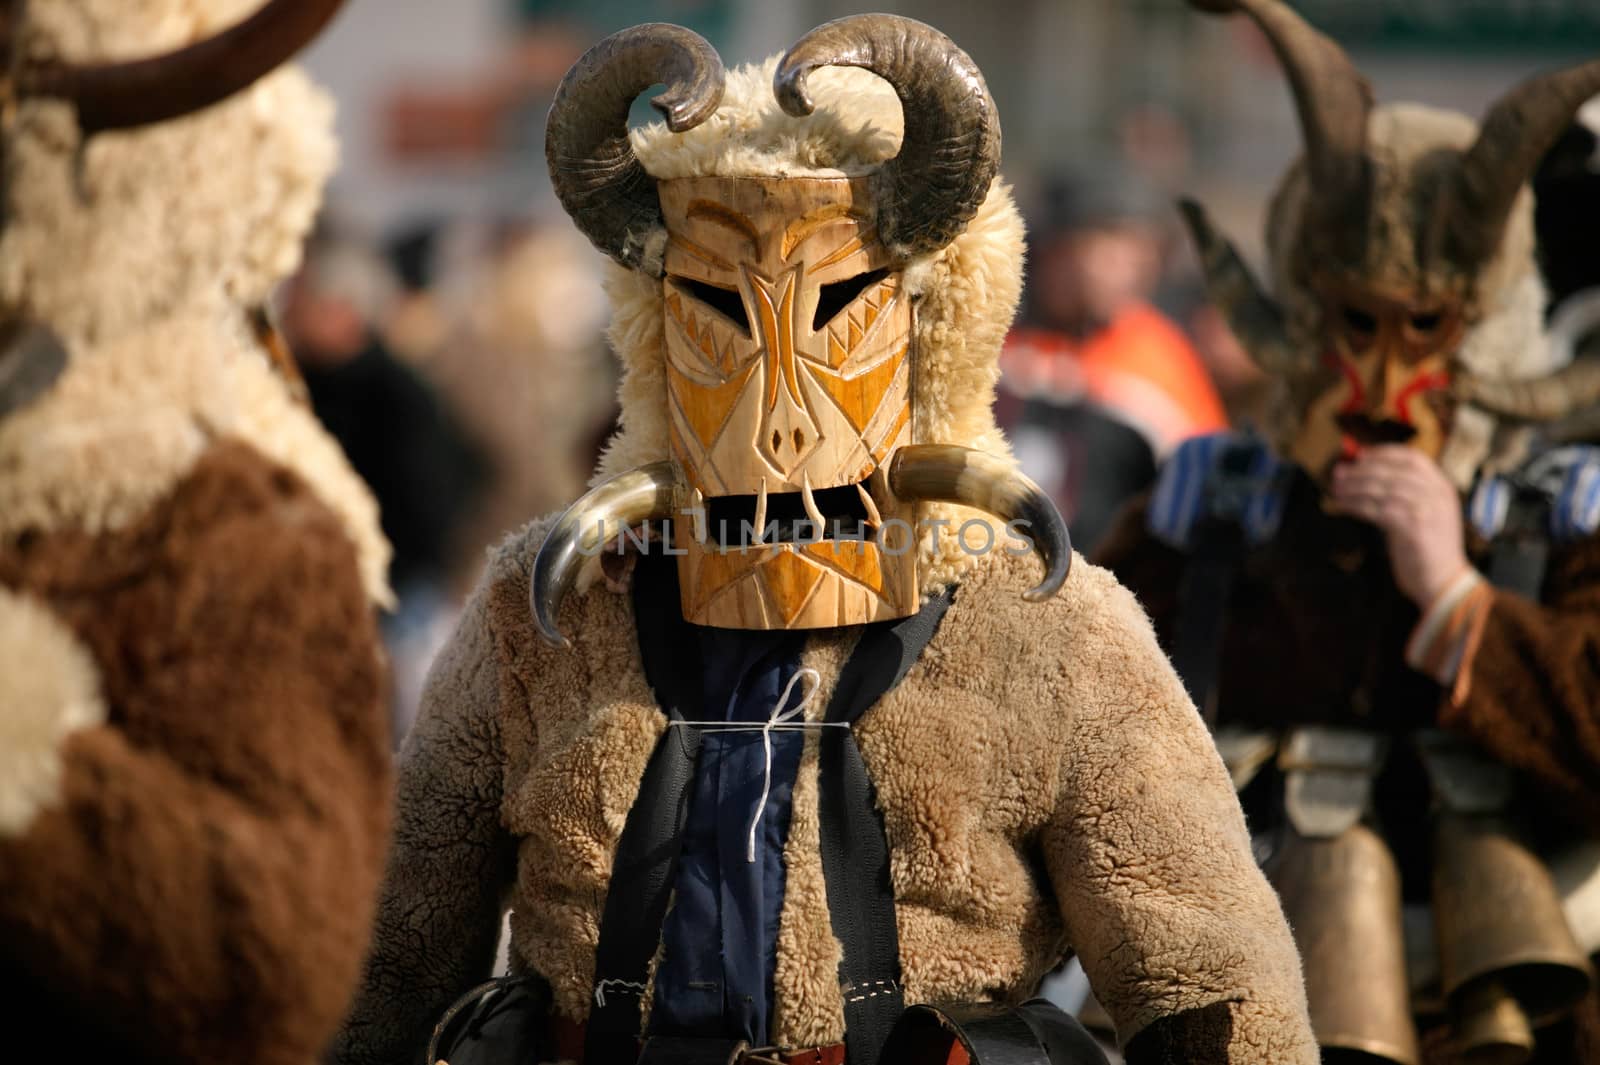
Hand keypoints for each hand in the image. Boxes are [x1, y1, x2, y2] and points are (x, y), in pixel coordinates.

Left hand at [1329, 445, 1469, 607]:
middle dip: (1361, 470)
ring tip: (1336, 490)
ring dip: (1354, 488)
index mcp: (1442, 488)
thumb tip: (1367, 479)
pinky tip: (1343, 506)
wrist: (1444, 583)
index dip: (1384, 453)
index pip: (1413, 458)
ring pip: (1382, 489)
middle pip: (1392, 471)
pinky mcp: (1412, 527)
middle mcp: (1437, 494)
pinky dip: (1356, 505)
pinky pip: (1376, 509)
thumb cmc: (1426, 551)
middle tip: (1339, 473)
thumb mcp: (1424, 516)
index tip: (1360, 456)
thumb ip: (1405, 497)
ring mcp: (1426, 509)